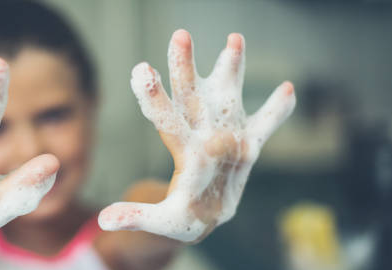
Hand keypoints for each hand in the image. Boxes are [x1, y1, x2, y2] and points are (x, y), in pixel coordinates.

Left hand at [98, 30, 295, 241]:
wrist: (205, 217)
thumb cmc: (180, 218)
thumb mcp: (159, 220)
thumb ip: (136, 216)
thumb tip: (103, 220)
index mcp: (183, 151)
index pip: (166, 119)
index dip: (154, 97)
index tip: (140, 70)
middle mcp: (203, 135)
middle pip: (191, 97)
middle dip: (186, 68)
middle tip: (180, 35)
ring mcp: (227, 137)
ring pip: (228, 97)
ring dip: (232, 69)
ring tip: (234, 37)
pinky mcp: (249, 147)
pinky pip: (266, 126)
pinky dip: (277, 111)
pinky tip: (288, 89)